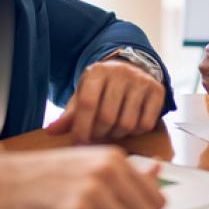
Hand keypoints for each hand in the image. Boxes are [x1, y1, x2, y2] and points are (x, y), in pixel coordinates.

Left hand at [46, 59, 164, 143]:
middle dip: (99, 134)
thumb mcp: (84, 93)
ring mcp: (141, 81)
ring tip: (110, 131)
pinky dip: (135, 132)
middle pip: (107, 117)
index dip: (81, 128)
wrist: (132, 67)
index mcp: (98, 71)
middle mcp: (121, 73)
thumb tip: (50, 131)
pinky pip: (145, 124)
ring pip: (127, 124)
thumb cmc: (103, 86)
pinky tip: (128, 126)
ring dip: (117, 135)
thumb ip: (69, 114)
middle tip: (95, 137)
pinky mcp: (157, 90)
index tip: (79, 142)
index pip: (87, 104)